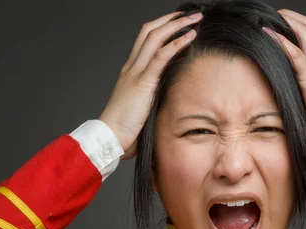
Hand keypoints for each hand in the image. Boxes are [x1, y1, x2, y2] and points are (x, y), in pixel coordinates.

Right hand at [99, 11, 202, 159]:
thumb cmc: (124, 128)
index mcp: (130, 71)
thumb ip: (152, 96)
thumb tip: (169, 97)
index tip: (179, 22)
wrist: (110, 137)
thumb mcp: (141, 106)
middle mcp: (132, 67)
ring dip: (177, 25)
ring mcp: (136, 72)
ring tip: (195, 19)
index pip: (145, 39)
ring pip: (155, 38)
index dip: (162, 27)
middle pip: (149, 31)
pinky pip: (160, 56)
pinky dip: (176, 43)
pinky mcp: (142, 82)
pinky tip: (190, 36)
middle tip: (190, 14)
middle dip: (171, 19)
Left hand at [263, 10, 305, 153]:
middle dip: (290, 17)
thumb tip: (285, 102)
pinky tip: (268, 35)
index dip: (295, 26)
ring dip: (285, 22)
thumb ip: (302, 97)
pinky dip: (281, 42)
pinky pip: (296, 55)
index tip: (277, 25)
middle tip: (272, 16)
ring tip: (266, 20)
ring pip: (304, 33)